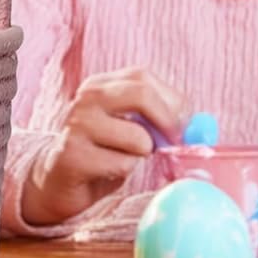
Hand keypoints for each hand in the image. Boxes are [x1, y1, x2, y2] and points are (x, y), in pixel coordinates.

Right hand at [22, 69, 184, 226]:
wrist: (57, 181)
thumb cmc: (102, 153)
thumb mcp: (128, 128)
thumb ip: (159, 120)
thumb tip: (200, 127)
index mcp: (101, 84)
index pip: (143, 77)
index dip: (172, 101)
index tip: (182, 126)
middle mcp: (87, 97)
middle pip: (141, 93)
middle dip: (167, 122)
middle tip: (172, 144)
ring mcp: (77, 125)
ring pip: (138, 137)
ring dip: (142, 155)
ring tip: (124, 158)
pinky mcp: (73, 155)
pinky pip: (122, 164)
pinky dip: (124, 172)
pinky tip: (105, 171)